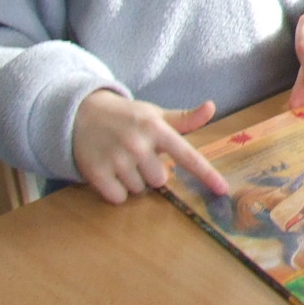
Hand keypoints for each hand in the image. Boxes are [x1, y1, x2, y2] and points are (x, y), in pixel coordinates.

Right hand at [72, 90, 226, 203]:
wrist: (81, 113)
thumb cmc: (127, 117)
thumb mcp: (155, 114)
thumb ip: (185, 118)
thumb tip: (211, 107)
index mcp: (157, 129)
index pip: (188, 156)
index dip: (207, 174)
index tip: (223, 189)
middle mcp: (138, 143)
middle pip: (160, 181)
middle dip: (151, 172)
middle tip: (138, 156)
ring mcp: (116, 158)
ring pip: (139, 190)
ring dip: (132, 180)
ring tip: (121, 160)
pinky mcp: (96, 172)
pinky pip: (118, 198)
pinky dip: (115, 190)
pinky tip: (109, 171)